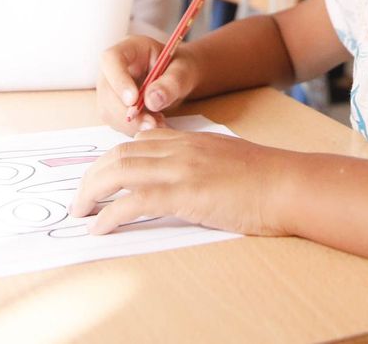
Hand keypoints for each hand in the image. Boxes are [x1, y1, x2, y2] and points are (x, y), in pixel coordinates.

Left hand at [68, 128, 293, 236]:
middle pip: (120, 153)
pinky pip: (134, 201)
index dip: (113, 158)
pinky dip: (111, 214)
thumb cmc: (266, 179)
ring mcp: (180, 169)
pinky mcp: (184, 193)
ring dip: (92, 192)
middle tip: (81, 198)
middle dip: (92, 175)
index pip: (140, 141)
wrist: (286, 184)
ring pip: (119, 171)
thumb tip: (185, 180)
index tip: (100, 176)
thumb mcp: (227, 160)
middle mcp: (179, 148)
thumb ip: (201, 162)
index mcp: (190, 140)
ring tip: (80, 212)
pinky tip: (101, 228)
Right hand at [97, 35, 198, 134]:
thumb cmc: (180, 68)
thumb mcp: (183, 70)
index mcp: (129, 48)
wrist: (179, 79)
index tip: (134, 100)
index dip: (118, 80)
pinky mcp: (113, 107)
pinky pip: (117, 123)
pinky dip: (135, 128)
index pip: (111, 60)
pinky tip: (154, 124)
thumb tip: (152, 101)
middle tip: (153, 123)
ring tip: (160, 122)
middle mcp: (113, 68)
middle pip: (106, 91)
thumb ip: (171, 82)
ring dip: (133, 124)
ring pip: (109, 111)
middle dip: (127, 112)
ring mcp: (110, 89)